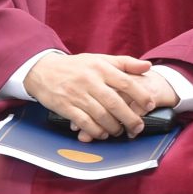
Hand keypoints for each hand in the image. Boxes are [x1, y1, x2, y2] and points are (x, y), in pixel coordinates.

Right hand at [25, 52, 158, 140]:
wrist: (42, 70)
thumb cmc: (76, 66)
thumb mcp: (100, 59)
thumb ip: (125, 63)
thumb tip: (148, 66)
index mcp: (101, 68)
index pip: (126, 82)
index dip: (141, 95)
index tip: (151, 105)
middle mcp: (90, 81)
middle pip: (115, 102)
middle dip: (130, 117)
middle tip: (138, 127)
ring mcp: (77, 94)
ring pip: (100, 114)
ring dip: (113, 126)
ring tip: (120, 131)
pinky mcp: (65, 106)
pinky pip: (84, 122)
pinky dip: (95, 130)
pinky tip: (102, 134)